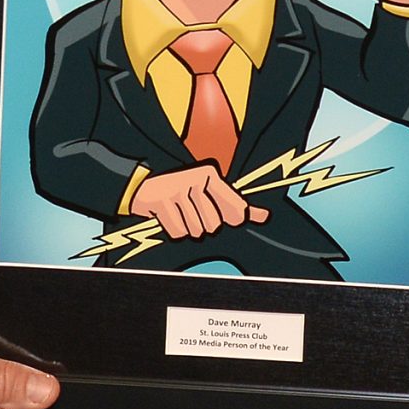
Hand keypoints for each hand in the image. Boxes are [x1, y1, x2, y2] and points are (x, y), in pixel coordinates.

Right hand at [128, 163, 267, 239]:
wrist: (144, 186)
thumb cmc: (183, 192)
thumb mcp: (211, 193)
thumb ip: (238, 205)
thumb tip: (264, 216)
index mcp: (211, 175)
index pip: (235, 211)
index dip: (229, 220)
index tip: (219, 216)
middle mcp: (196, 178)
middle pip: (213, 226)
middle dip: (202, 225)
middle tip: (192, 213)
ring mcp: (177, 189)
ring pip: (195, 231)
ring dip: (187, 229)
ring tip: (180, 214)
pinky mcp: (161, 201)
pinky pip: (178, 233)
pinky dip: (174, 231)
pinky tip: (169, 217)